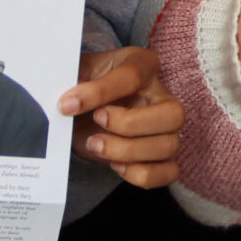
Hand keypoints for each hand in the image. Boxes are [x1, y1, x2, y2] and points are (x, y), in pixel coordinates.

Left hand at [60, 47, 182, 187]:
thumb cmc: (84, 84)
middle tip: (96, 121)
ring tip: (96, 145)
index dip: (100, 92)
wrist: (82, 108)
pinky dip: (141, 174)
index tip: (68, 104)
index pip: (133, 77)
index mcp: (143, 65)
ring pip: (169, 145)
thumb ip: (74, 81)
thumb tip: (69, 103)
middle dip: (130, 124)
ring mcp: (167, 128)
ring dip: (128, 152)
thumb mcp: (77, 72)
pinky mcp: (161, 156)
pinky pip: (169, 172)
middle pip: (173, 114)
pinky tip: (115, 165)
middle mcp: (162, 95)